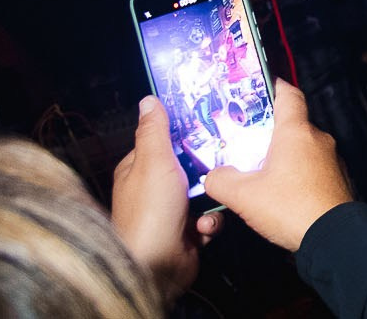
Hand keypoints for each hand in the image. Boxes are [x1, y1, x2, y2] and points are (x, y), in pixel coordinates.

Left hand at [110, 96, 203, 301]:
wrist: (155, 267)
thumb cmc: (149, 212)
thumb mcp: (153, 161)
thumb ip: (154, 130)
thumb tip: (149, 99)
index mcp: (138, 169)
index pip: (164, 140)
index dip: (185, 130)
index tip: (210, 119)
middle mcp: (153, 189)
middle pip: (189, 165)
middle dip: (208, 164)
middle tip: (227, 155)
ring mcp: (170, 212)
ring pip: (204, 191)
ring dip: (213, 196)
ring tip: (215, 196)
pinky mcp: (186, 232)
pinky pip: (209, 217)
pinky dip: (211, 221)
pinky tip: (204, 225)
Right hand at [203, 82, 351, 252]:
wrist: (332, 237)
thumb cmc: (290, 207)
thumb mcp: (243, 195)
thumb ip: (221, 180)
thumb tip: (213, 176)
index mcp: (296, 131)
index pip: (288, 95)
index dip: (274, 87)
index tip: (261, 86)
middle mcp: (317, 139)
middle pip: (291, 125)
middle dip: (269, 132)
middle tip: (245, 141)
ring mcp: (330, 159)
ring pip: (302, 148)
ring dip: (282, 156)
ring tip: (258, 171)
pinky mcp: (336, 179)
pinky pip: (312, 168)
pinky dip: (296, 173)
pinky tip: (280, 192)